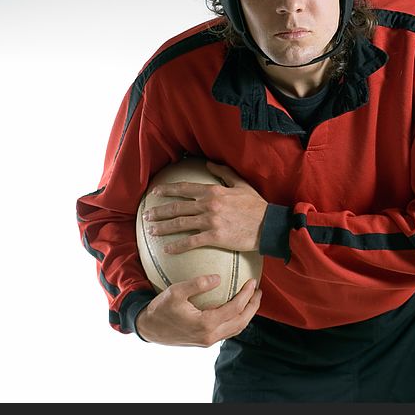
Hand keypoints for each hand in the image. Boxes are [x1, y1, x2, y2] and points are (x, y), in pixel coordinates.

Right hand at [135, 275, 261, 346]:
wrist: (149, 328)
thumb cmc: (161, 309)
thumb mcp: (176, 292)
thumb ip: (197, 284)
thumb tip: (218, 278)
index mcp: (205, 324)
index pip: (234, 309)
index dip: (246, 295)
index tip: (252, 281)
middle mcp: (210, 336)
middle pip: (241, 322)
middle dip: (253, 306)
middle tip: (258, 291)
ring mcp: (208, 340)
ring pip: (236, 329)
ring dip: (247, 314)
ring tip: (252, 299)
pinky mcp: (205, 341)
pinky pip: (227, 331)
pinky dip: (237, 320)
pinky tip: (237, 309)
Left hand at [142, 161, 267, 253]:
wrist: (269, 225)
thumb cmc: (256, 206)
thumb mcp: (241, 185)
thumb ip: (224, 173)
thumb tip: (209, 164)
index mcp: (213, 191)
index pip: (184, 189)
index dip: (167, 190)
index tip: (154, 193)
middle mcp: (208, 205)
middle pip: (177, 207)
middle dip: (159, 211)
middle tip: (146, 215)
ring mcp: (210, 221)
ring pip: (180, 224)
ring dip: (163, 228)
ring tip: (150, 231)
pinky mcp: (215, 237)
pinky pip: (191, 242)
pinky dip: (177, 246)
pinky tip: (167, 249)